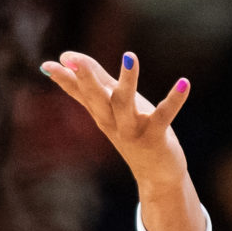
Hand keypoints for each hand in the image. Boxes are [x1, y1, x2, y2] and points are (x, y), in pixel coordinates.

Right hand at [39, 52, 191, 193]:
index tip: (47, 64)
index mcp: (101, 113)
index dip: (64, 79)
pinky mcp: (155, 137)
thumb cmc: (134, 133)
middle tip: (73, 60)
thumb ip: (94, 81)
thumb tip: (66, 58)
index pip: (79, 93)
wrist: (156, 174)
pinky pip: (164, 116)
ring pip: (124, 104)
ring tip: (130, 56)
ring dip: (128, 80)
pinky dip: (174, 100)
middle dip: (84, 79)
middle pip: (95, 98)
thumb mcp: (112, 106)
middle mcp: (112, 122)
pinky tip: (184, 82)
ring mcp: (132, 130)